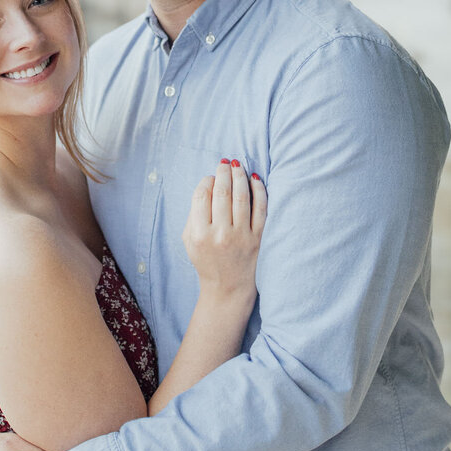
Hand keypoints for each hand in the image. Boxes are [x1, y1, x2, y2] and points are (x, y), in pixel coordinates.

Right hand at [183, 159, 266, 302]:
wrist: (227, 288)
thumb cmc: (206, 261)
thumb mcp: (189, 241)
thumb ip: (193, 214)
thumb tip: (206, 185)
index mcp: (199, 234)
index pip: (202, 196)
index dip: (206, 181)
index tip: (210, 177)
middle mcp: (220, 234)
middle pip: (222, 193)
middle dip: (224, 173)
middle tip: (225, 163)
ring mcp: (241, 236)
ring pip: (241, 197)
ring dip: (240, 176)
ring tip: (238, 165)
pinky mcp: (257, 239)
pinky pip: (260, 208)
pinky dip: (259, 190)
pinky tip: (255, 179)